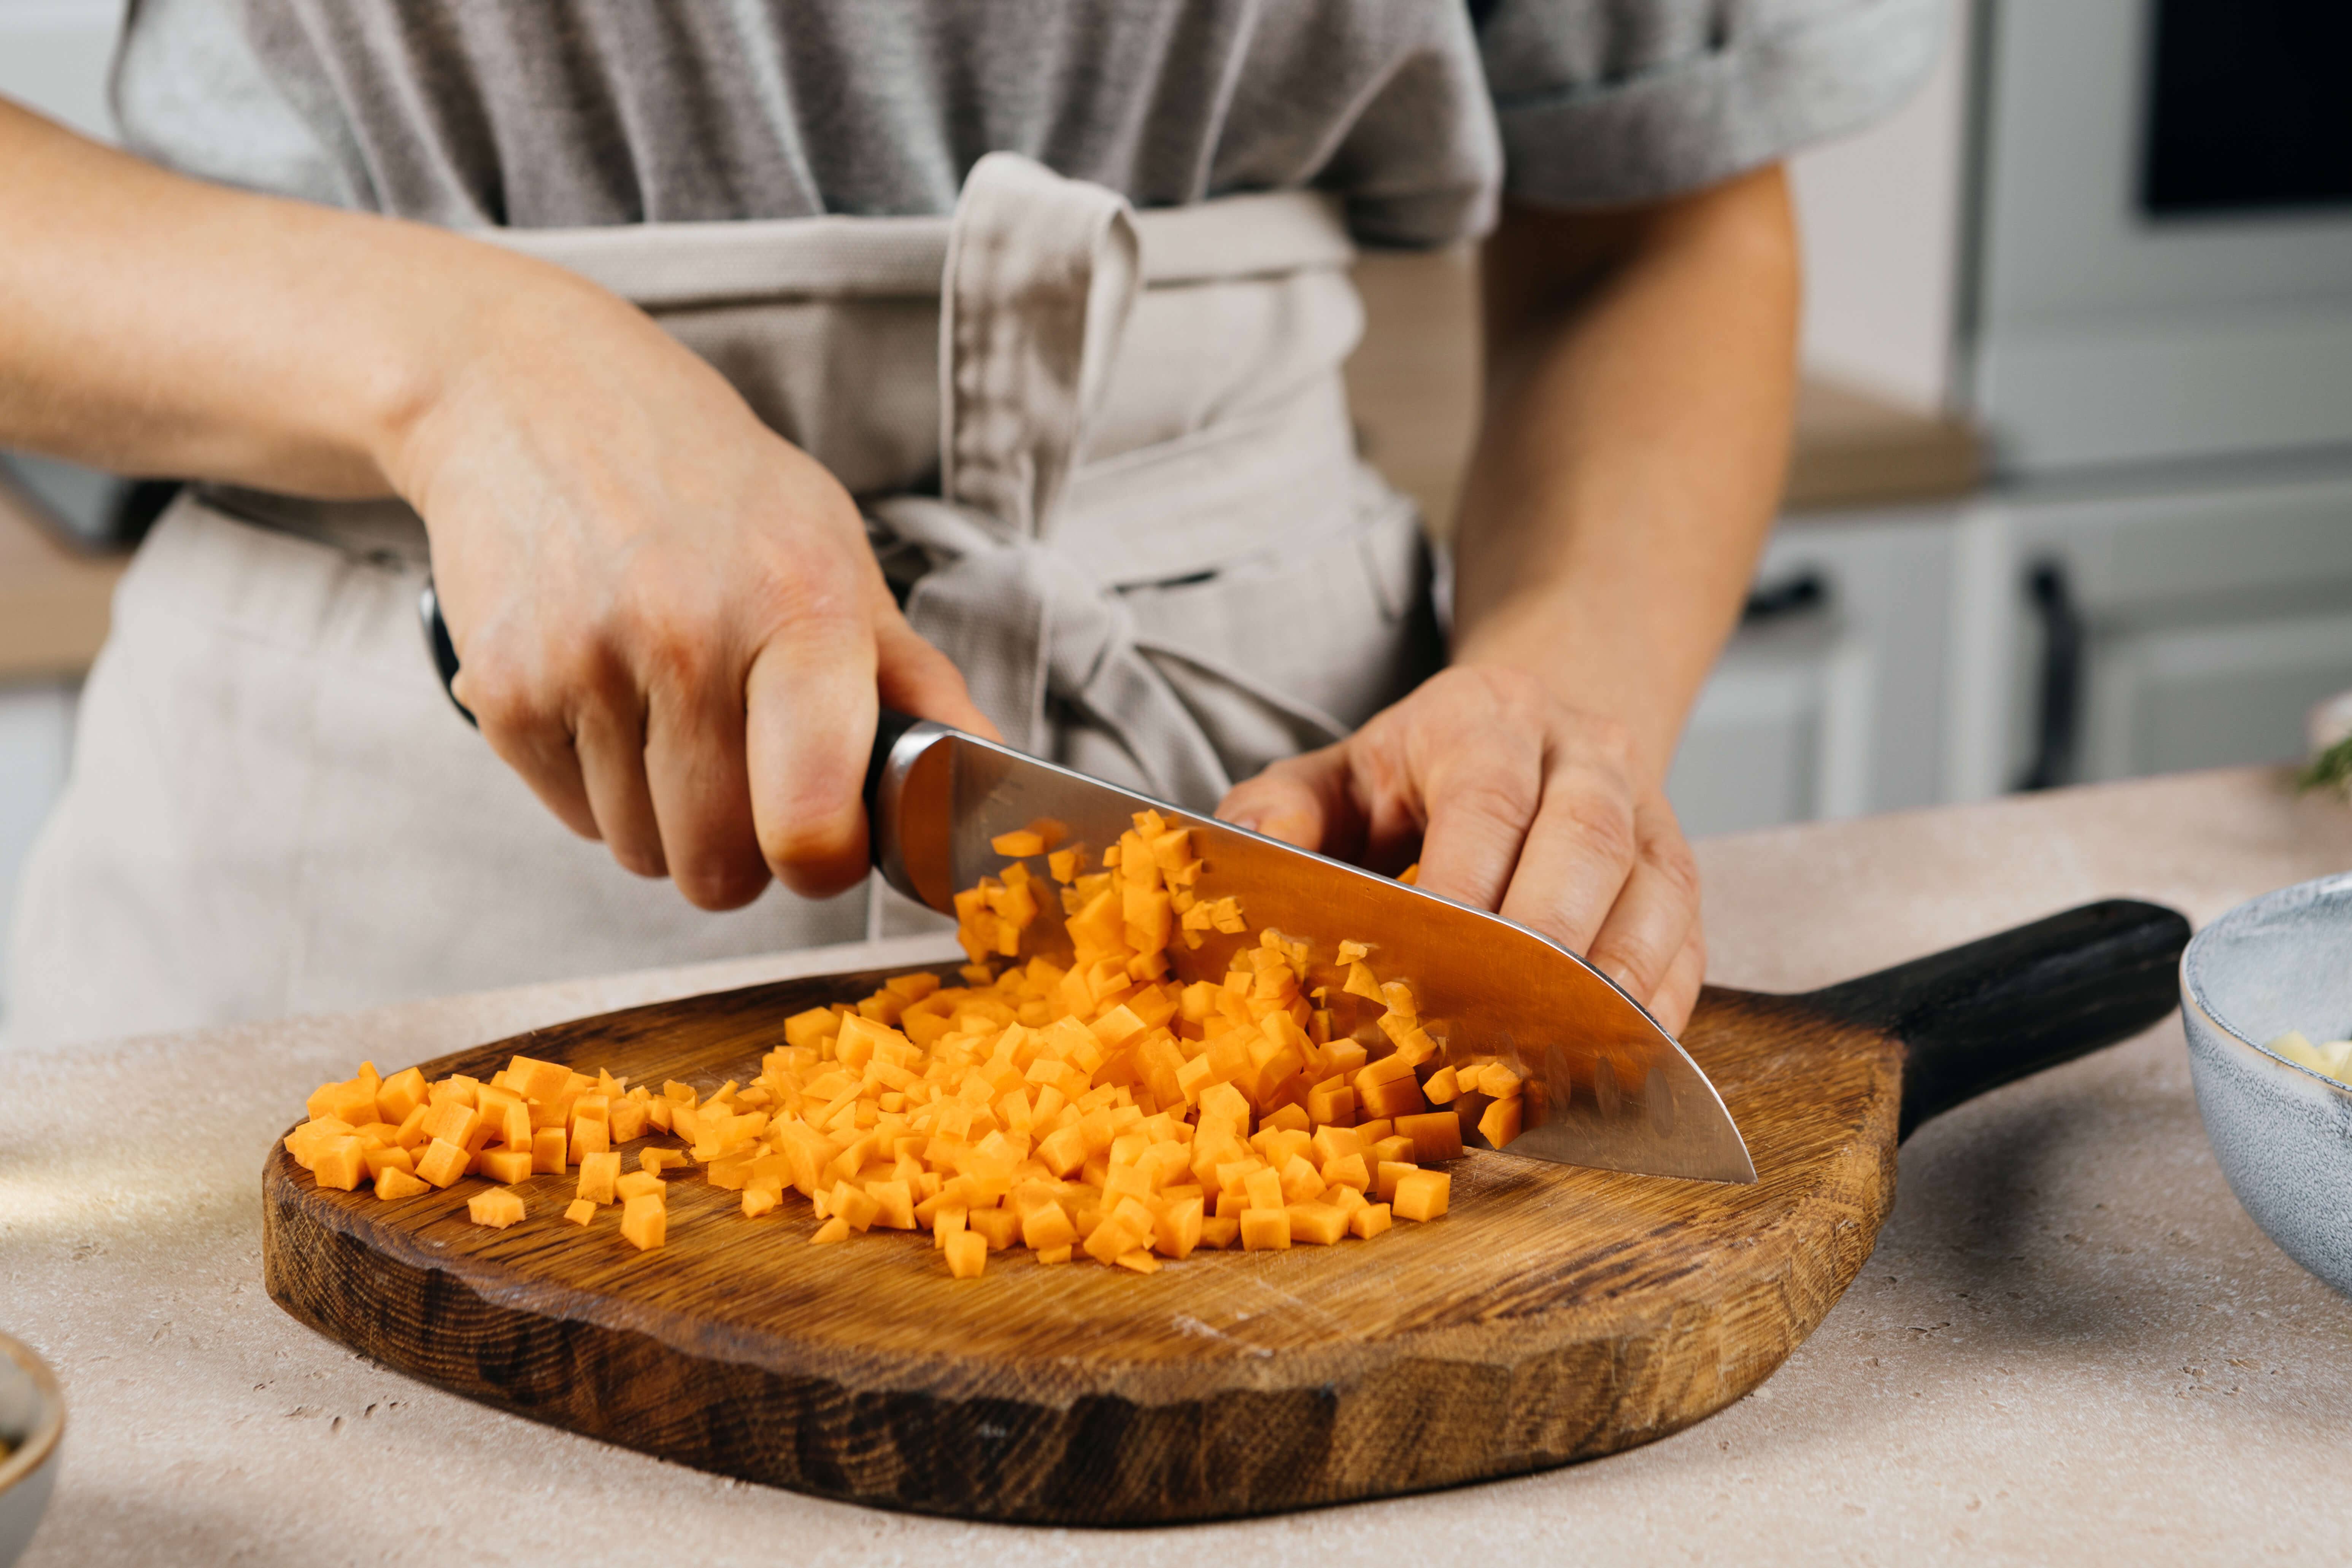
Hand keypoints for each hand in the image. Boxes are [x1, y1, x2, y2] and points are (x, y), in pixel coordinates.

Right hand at [390, 268, 995, 908]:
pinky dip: (595, 787)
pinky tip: (606, 697)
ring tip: (666, 712)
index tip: (825, 843)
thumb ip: (914, 680)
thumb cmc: (706, 483)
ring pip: (643, 854)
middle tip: (742, 769)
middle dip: (741, 849)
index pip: (811, 823)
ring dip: (664, 818)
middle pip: (721, 865)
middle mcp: (687, 636)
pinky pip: (573, 820)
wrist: (533, 395)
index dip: (824, 864)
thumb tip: (989, 780)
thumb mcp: (832, 550)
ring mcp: (583, 663)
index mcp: (798, 607)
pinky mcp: (502, 689)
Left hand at [1213, 665, 1704, 1033]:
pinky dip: (1652, 1011)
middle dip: (1540, 948)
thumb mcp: (1331, 779)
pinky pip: (1686, 948)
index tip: (1423, 972)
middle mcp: (1584, 754)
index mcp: (1488, 718)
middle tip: (1491, 1032)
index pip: (1486, 802)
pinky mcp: (1678, 878)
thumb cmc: (1410, 783)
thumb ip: (1277, 814)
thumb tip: (1253, 856)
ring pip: (1652, 899)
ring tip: (1551, 1061)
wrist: (1524, 736)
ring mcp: (1648, 814)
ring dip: (1605, 990)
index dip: (1464, 888)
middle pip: (1585, 845)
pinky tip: (1603, 1063)